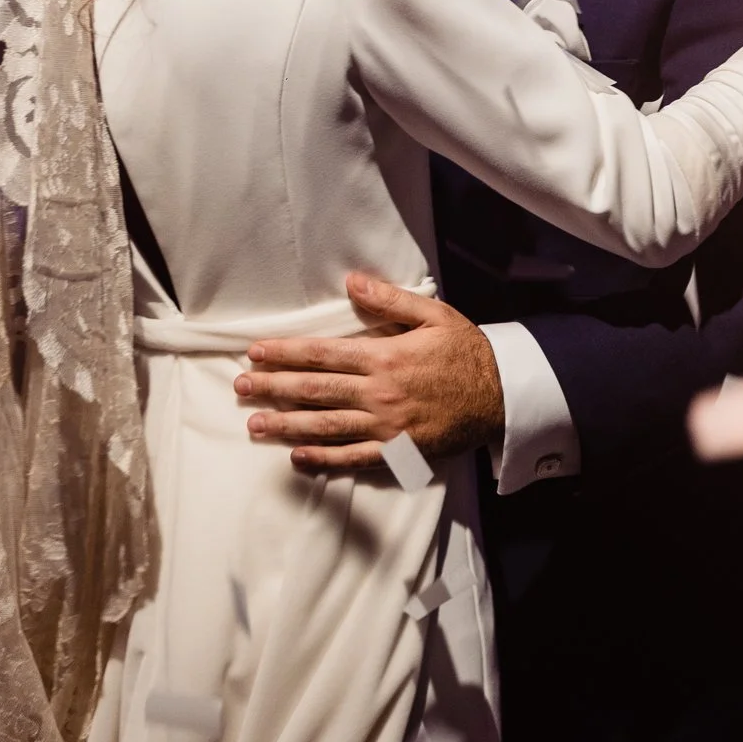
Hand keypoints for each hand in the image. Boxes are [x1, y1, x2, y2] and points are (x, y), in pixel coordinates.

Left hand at [234, 273, 503, 469]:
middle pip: (315, 391)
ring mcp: (387, 426)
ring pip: (326, 426)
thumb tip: (351, 282)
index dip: (285, 353)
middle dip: (273, 388)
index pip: (323, 354)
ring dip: (286, 424)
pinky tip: (296, 456)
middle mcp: (379, 393)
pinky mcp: (398, 451)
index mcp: (384, 356)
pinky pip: (354, 457)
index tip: (255, 352)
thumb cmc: (465, 351)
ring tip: (254, 423)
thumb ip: (390, 299)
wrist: (502, 395)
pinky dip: (323, 458)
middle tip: (240, 386)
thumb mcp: (433, 314)